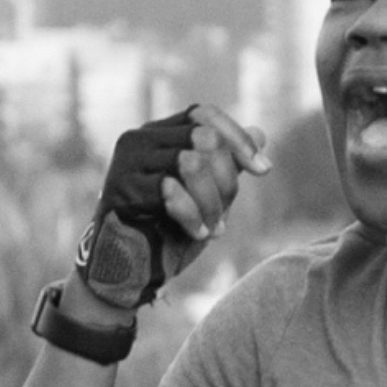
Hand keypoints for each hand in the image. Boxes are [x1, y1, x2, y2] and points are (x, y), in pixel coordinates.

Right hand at [78, 105, 267, 306]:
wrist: (130, 271)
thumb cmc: (167, 231)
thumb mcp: (206, 195)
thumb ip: (227, 164)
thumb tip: (261, 134)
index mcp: (159, 134)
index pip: (204, 115)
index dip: (238, 139)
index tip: (264, 170)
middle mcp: (140, 139)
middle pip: (203, 136)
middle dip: (226, 178)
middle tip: (226, 213)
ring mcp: (127, 162)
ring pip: (191, 161)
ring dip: (212, 202)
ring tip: (214, 229)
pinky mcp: (122, 190)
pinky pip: (171, 191)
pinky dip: (193, 215)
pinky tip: (199, 234)